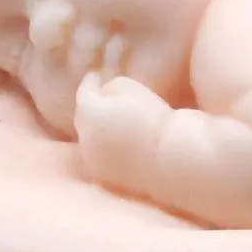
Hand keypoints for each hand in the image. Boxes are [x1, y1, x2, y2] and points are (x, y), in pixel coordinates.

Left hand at [74, 73, 172, 194]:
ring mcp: (92, 160)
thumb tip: (104, 93)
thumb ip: (110, 87)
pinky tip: (119, 145)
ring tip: (113, 124)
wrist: (167, 158)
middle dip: (93, 108)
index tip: (95, 76)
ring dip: (97, 130)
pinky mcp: (104, 176)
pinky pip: (99, 156)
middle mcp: (84, 137)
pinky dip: (105, 148)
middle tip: (104, 100)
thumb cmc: (152, 118)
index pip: (84, 92)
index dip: (90, 82)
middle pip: (84, 117)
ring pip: (90, 139)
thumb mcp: (129, 88)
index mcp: (89, 112)